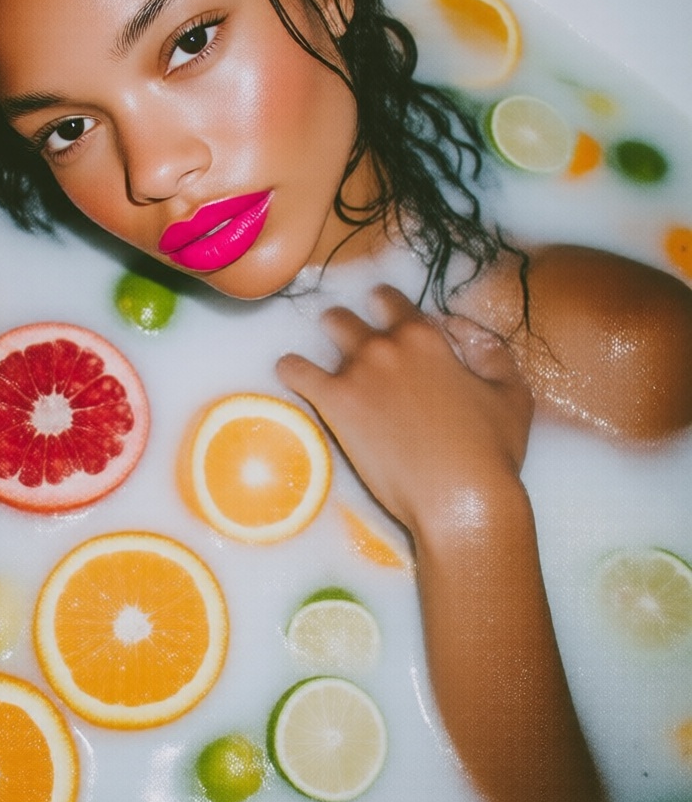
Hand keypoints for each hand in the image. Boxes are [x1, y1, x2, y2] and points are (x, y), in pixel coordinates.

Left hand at [277, 286, 533, 540]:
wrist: (461, 498)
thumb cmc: (492, 450)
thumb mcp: (512, 392)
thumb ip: (490, 351)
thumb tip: (460, 329)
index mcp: (427, 338)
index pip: (393, 302)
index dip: (387, 307)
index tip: (383, 316)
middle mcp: (388, 346)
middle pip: (351, 316)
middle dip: (348, 324)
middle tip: (350, 340)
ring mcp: (358, 372)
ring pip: (328, 331)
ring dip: (326, 338)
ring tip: (323, 355)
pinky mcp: (336, 403)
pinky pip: (296, 370)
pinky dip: (291, 368)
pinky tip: (289, 371)